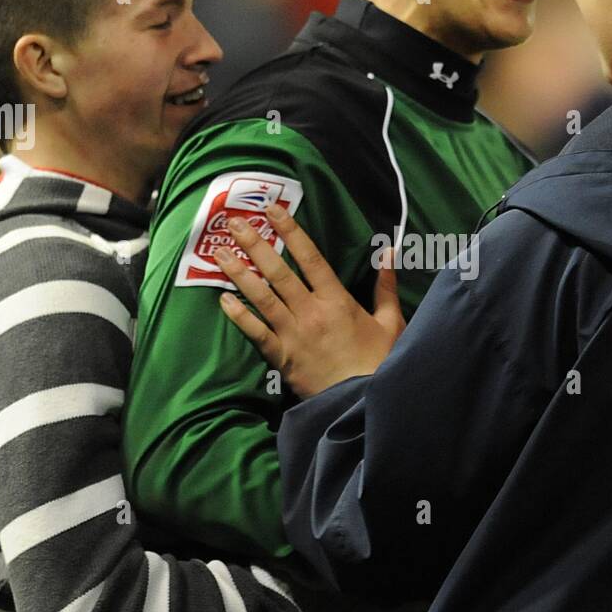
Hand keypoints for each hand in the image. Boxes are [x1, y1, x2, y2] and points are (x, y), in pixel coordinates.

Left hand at [215, 204, 404, 397]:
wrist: (363, 401)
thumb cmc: (380, 362)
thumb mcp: (391, 322)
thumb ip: (386, 287)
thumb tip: (388, 253)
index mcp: (338, 300)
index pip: (311, 258)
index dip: (291, 231)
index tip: (273, 210)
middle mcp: (312, 312)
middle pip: (279, 272)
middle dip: (255, 244)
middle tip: (234, 222)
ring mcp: (294, 334)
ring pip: (262, 298)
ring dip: (240, 274)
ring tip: (220, 253)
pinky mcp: (283, 358)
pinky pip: (257, 333)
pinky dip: (239, 316)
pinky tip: (223, 300)